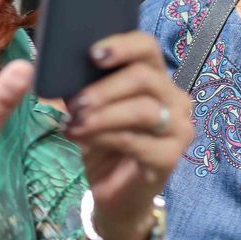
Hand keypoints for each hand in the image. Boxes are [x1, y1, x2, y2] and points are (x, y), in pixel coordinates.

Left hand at [63, 32, 192, 239]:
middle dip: (105, 88)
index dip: (122, 45)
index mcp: (157, 78)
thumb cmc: (104, 144)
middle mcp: (175, 98)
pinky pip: (135, 140)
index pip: (147, 47)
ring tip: (74, 123)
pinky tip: (83, 138)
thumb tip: (62, 69)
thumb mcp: (92, 110)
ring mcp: (178, 128)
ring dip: (102, 115)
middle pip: (144, 77)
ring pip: (141, 109)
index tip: (92, 54)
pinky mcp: (171, 156)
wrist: (114, 194)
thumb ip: (86, 87)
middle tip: (75, 103)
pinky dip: (105, 136)